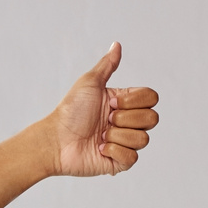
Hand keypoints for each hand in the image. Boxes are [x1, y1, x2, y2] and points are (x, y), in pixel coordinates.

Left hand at [46, 42, 159, 176]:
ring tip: (99, 135)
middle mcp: (128, 123)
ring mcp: (124, 143)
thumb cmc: (69, 112)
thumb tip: (117, 44)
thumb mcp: (89, 83)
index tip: (111, 102)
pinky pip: (133, 158)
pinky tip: (100, 148)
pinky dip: (115, 151)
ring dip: (118, 135)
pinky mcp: (119, 162)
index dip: (133, 101)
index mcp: (126, 104)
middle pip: (152, 119)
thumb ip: (107, 65)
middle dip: (125, 119)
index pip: (152, 98)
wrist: (55, 140)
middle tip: (104, 121)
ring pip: (143, 139)